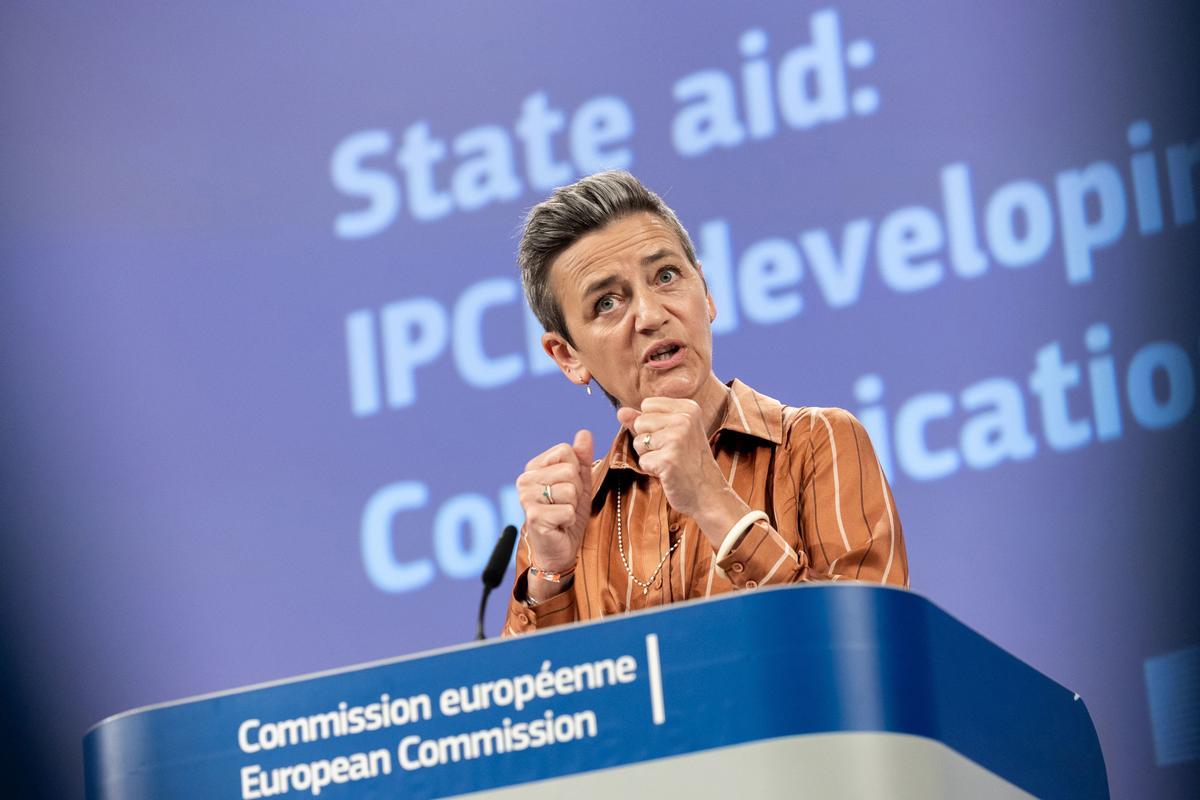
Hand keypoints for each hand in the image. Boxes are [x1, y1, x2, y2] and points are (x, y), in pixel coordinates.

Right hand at [515, 430, 593, 576]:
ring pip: (570, 489)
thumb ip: (582, 458)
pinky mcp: (534, 516)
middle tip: (565, 504)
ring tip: (562, 515)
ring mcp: (526, 498)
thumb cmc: (568, 514)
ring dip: (573, 506)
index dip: (576, 470)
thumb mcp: (580, 483)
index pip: (565, 450)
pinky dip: (569, 519)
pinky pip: (567, 509)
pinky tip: (559, 525)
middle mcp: (525, 479)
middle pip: (569, 470)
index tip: (568, 487)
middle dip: (576, 490)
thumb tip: (584, 432)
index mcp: (534, 467)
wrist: (560, 548)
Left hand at [617, 398, 748, 543]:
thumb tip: (620, 411)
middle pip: (640, 421)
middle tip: (671, 452)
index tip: (671, 437)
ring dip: (649, 455)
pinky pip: (643, 461)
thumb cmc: (688, 462)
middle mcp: (685, 419)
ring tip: (669, 461)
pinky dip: (651, 470)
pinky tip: (669, 472)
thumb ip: (645, 420)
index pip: (647, 404)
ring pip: (638, 441)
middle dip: (647, 440)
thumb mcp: (671, 434)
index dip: (651, 424)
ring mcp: (677, 438)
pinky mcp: (668, 459)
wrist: (708, 493)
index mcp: (688, 408)